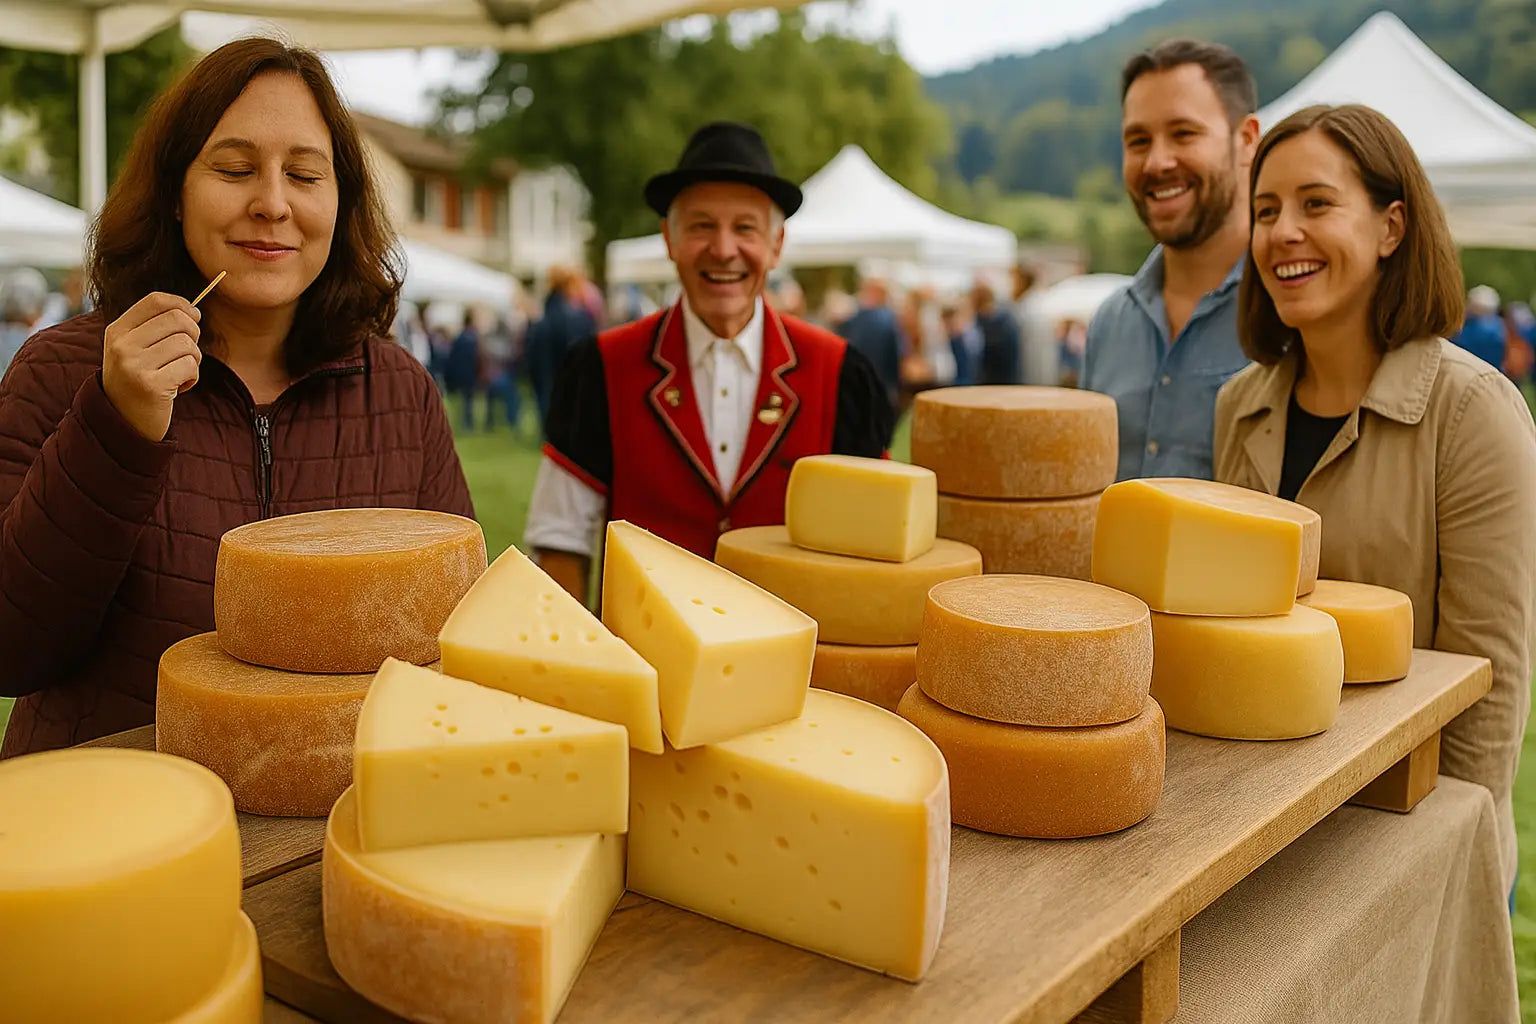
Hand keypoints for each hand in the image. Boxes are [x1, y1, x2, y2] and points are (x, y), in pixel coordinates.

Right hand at [101, 293, 202, 441]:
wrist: (124, 423)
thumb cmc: (138, 382)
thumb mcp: (135, 349)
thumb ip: (155, 327)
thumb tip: (194, 310)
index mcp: (116, 331)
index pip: (155, 300)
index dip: (182, 304)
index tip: (193, 317)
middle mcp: (122, 345)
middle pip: (178, 319)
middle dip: (193, 334)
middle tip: (187, 353)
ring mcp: (134, 365)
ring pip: (187, 344)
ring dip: (193, 360)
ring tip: (178, 374)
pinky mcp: (152, 386)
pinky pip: (190, 366)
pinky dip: (192, 377)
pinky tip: (178, 388)